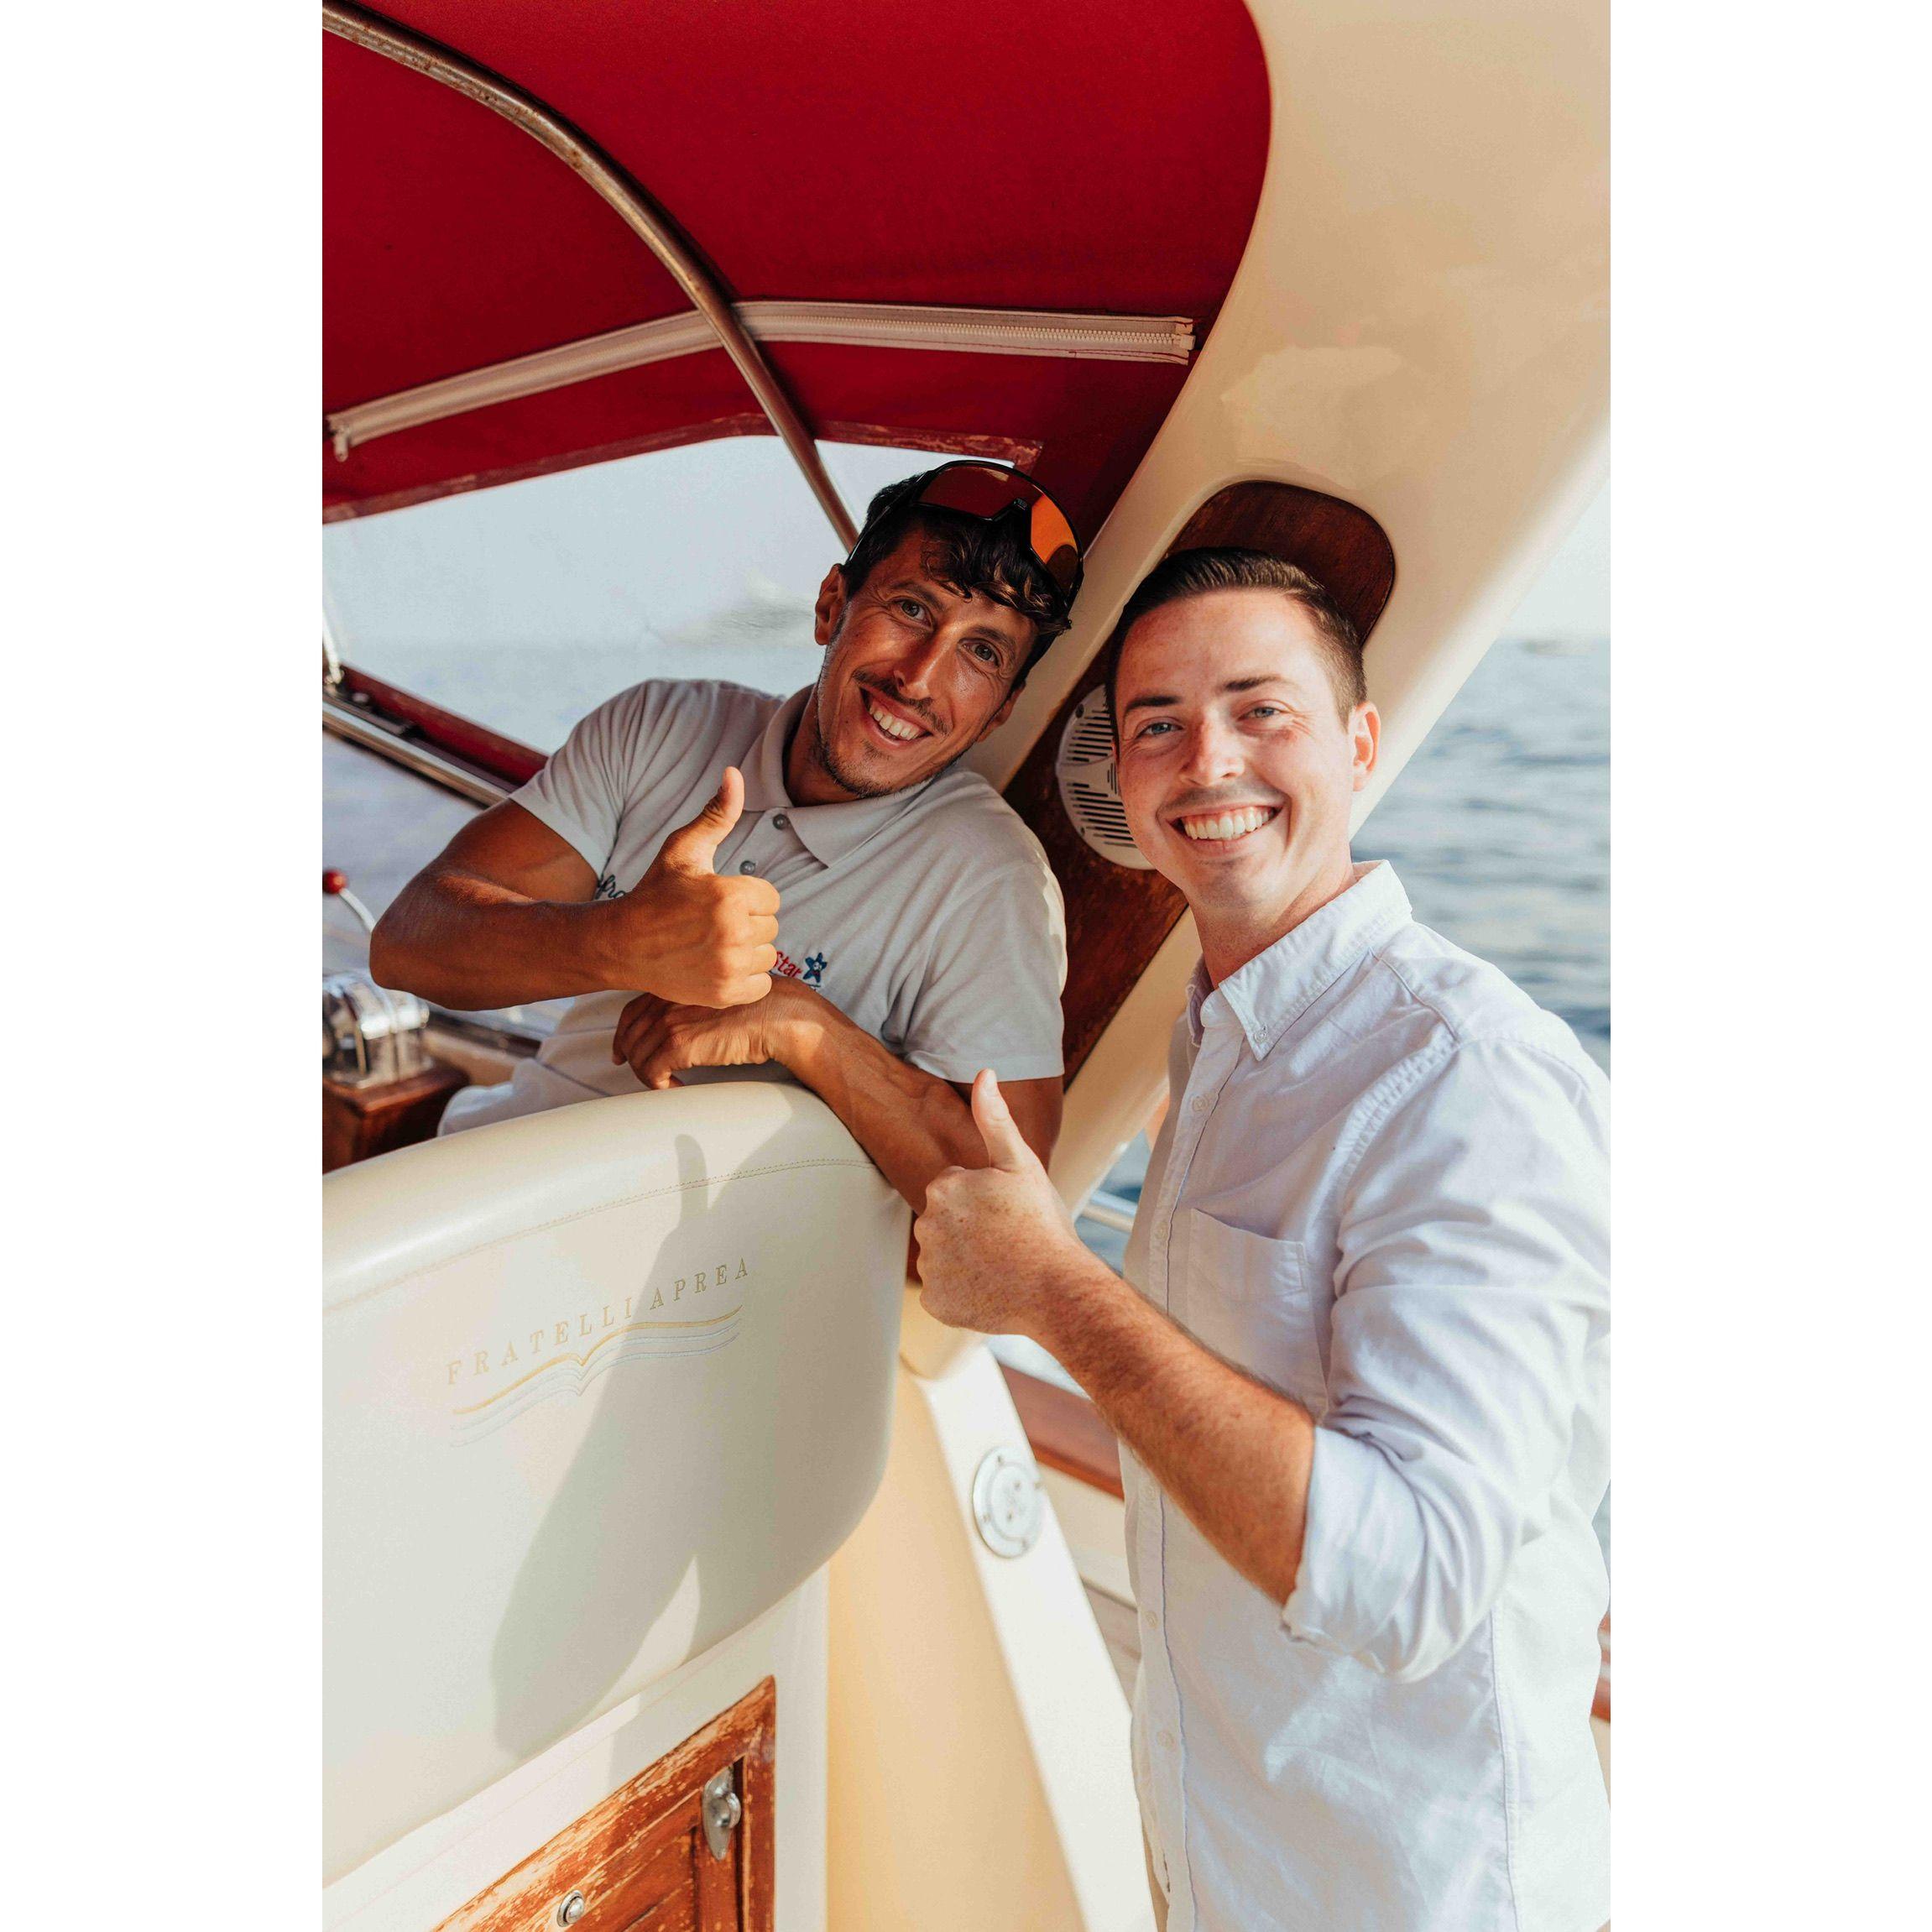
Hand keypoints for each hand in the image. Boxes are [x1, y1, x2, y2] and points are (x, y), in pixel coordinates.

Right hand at [602, 768, 779, 1006]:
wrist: (621, 944)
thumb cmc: (655, 892)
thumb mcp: (684, 849)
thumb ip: (717, 814)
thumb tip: (733, 773)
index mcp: (732, 895)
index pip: (771, 898)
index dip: (747, 897)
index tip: (718, 900)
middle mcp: (734, 933)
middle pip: (771, 927)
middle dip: (747, 924)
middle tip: (710, 924)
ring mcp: (729, 967)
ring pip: (767, 956)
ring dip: (747, 952)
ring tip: (713, 944)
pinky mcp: (724, 994)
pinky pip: (760, 985)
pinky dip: (744, 979)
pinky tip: (717, 966)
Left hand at [611, 977, 816, 1088]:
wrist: (778, 1016)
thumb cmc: (759, 1008)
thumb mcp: (717, 996)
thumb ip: (693, 1005)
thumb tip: (682, 1028)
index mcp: (675, 986)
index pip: (631, 1011)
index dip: (622, 1034)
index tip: (621, 1051)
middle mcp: (668, 1000)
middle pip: (629, 1034)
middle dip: (631, 1058)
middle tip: (642, 1074)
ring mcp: (671, 1021)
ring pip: (638, 1056)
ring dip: (649, 1075)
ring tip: (667, 1083)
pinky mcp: (680, 1045)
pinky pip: (651, 1072)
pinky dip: (659, 1085)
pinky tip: (676, 1088)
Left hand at [914, 1070, 1087, 1338]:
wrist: (1057, 1288)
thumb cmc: (1042, 1224)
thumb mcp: (1021, 1163)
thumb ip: (996, 1119)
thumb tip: (984, 1073)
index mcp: (943, 1188)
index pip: (955, 1190)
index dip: (985, 1201)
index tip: (1008, 1212)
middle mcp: (926, 1226)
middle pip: (946, 1223)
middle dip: (971, 1229)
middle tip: (1008, 1238)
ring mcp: (930, 1267)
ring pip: (945, 1257)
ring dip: (966, 1260)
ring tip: (1003, 1264)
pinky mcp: (935, 1302)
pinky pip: (945, 1291)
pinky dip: (963, 1292)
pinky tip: (991, 1288)